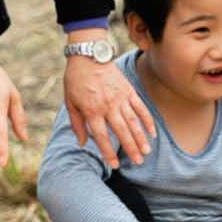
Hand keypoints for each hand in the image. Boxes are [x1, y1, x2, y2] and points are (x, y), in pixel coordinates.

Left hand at [63, 33, 154, 168]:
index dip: (108, 152)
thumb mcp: (70, 103)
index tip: (114, 165)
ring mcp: (121, 98)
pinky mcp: (129, 90)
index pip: (101, 136)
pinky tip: (152, 133)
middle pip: (121, 132)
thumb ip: (77, 124)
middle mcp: (108, 106)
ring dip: (141, 138)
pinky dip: (147, 121)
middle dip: (130, 149)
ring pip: (134, 122)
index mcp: (91, 110)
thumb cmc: (76, 81)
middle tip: (138, 162)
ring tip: (146, 152)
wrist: (89, 56)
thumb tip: (82, 144)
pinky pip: (141, 108)